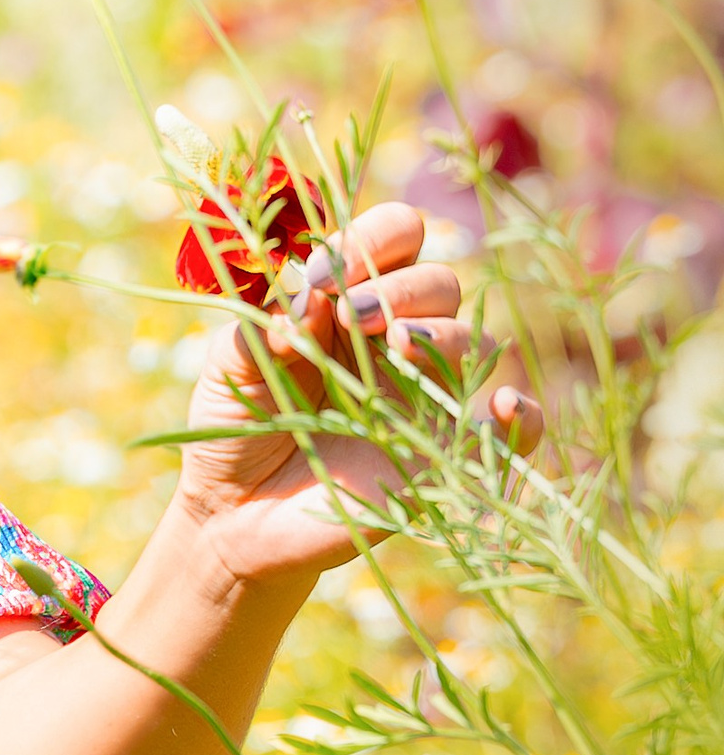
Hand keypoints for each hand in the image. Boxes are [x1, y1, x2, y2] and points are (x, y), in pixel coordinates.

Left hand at [173, 199, 542, 586]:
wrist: (236, 514)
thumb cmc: (233, 426)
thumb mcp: (231, 368)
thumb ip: (261, 330)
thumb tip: (307, 300)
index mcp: (348, 302)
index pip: (392, 240)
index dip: (374, 240)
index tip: (328, 273)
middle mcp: (395, 341)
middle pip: (439, 283)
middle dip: (403, 287)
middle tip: (351, 316)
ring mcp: (425, 396)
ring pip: (474, 341)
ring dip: (443, 333)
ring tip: (396, 345)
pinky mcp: (443, 456)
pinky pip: (511, 433)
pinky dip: (523, 417)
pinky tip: (502, 407)